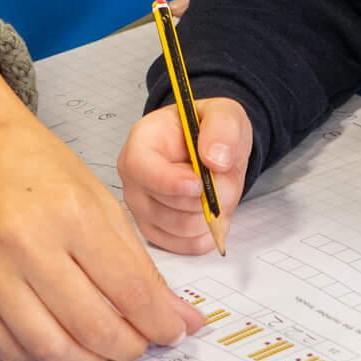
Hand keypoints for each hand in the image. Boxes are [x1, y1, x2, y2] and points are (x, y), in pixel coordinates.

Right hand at [0, 51, 204, 360]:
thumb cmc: (32, 162)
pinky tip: (58, 343)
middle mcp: (25, 243)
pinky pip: (4, 349)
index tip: (175, 331)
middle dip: (129, 346)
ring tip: (103, 350)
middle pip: (92, 326)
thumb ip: (136, 260)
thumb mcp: (95, 196)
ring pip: (49, 348)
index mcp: (71, 211)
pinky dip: (40, 358)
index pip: (130, 289)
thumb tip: (176, 317)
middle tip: (142, 344)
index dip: (160, 322)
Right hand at [117, 99, 252, 254]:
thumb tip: (214, 160)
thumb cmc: (210, 130)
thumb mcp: (225, 114)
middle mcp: (134, 178)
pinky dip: (208, 233)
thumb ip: (223, 128)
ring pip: (180, 229)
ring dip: (211, 214)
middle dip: (205, 197)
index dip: (170, 182)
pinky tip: (213, 211)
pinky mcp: (157, 231)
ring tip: (217, 190)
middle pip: (165, 206)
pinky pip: (186, 245)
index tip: (199, 184)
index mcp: (143, 141)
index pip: (141, 168)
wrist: (214, 149)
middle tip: (222, 176)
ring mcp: (142, 208)